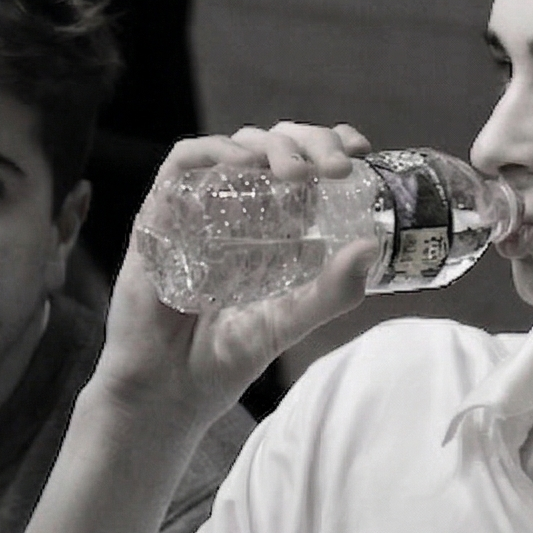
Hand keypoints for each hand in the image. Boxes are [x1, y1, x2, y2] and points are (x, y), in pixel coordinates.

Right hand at [103, 122, 381, 420]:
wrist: (167, 391)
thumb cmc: (225, 358)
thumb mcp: (290, 322)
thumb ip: (331, 292)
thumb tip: (371, 247)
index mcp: (276, 226)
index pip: (306, 163)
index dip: (332, 144)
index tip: (361, 149)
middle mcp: (240, 209)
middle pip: (277, 146)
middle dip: (311, 142)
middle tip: (337, 167)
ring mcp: (201, 207)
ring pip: (236, 146)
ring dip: (272, 146)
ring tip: (298, 172)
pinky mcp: (161, 213)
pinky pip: (182, 162)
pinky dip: (215, 152)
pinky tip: (245, 165)